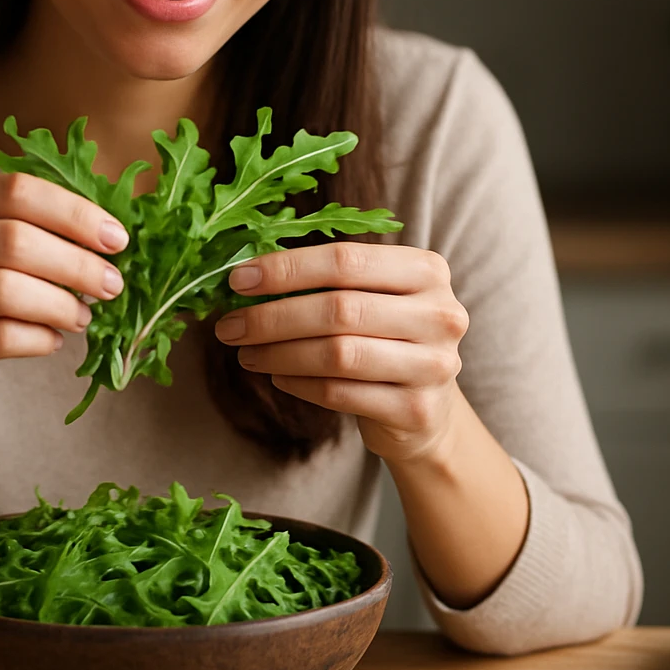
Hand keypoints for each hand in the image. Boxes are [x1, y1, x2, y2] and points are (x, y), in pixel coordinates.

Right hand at [0, 173, 127, 430]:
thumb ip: (19, 230)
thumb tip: (106, 234)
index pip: (13, 191)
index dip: (73, 212)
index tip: (116, 239)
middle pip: (14, 239)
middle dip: (76, 262)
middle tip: (111, 284)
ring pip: (5, 290)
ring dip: (60, 303)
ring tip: (83, 316)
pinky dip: (38, 338)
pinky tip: (53, 340)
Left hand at [213, 242, 467, 464]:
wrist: (427, 408)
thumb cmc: (385, 337)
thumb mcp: (370, 296)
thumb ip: (324, 280)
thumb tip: (246, 274)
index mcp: (426, 270)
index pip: (345, 260)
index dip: (286, 269)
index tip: (238, 280)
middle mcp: (440, 314)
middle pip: (339, 309)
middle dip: (273, 317)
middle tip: (229, 326)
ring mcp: (433, 365)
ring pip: (337, 354)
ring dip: (280, 353)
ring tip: (247, 353)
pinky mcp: (417, 410)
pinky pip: (340, 393)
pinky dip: (299, 384)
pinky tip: (278, 376)